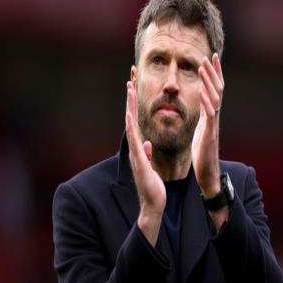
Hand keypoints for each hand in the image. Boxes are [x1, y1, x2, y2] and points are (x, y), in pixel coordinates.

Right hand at [125, 80, 164, 245]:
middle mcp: (135, 147)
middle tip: (130, 78)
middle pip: (131, 117)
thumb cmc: (152, 187)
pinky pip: (134, 140)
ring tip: (129, 89)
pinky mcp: (139, 161)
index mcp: (139, 147)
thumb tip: (145, 143)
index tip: (135, 87)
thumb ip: (145, 153)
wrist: (153, 204)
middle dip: (131, 98)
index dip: (135, 104)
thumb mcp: (149, 165)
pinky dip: (131, 127)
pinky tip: (129, 115)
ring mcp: (135, 153)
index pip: (136, 121)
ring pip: (130, 125)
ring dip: (129, 107)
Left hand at [192, 53, 224, 198]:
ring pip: (214, 98)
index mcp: (210, 116)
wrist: (207, 173)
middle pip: (217, 90)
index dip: (213, 75)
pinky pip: (210, 114)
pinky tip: (202, 90)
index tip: (211, 58)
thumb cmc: (202, 155)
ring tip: (203, 67)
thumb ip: (202, 119)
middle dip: (213, 73)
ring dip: (209, 81)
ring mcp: (213, 124)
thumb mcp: (200, 132)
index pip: (214, 91)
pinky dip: (206, 101)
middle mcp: (214, 117)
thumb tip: (201, 109)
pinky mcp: (209, 133)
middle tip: (208, 56)